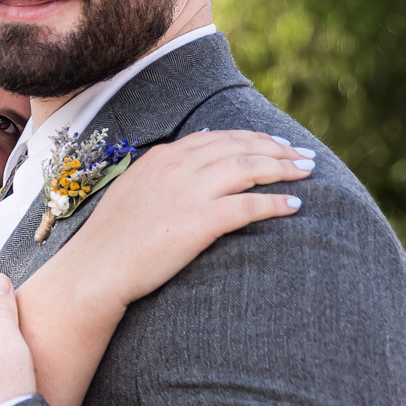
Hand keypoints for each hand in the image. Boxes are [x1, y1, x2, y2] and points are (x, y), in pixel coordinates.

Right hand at [76, 130, 311, 309]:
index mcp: (164, 157)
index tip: (275, 142)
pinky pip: (249, 206)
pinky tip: (295, 205)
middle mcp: (180, 166)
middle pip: (241, 147)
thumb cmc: (112, 237)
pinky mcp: (202, 221)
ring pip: (250, 168)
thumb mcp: (134, 189)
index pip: (219, 138)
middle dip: (277, 148)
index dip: (252, 138)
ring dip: (284, 168)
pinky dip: (275, 203)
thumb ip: (164, 170)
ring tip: (308, 172)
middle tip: (303, 155)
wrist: (98, 267)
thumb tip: (196, 153)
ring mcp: (191, 192)